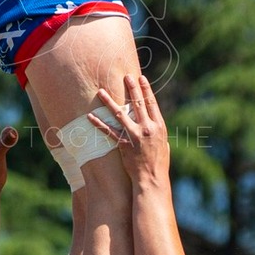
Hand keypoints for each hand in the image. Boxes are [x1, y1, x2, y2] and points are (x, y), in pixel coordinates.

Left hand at [90, 73, 169, 188]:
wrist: (152, 179)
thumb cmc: (159, 163)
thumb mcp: (164, 144)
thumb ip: (158, 132)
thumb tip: (154, 125)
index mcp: (159, 126)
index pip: (152, 103)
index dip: (146, 89)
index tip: (141, 78)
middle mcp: (147, 128)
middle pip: (138, 103)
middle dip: (132, 88)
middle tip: (126, 76)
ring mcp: (135, 135)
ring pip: (120, 114)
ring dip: (109, 102)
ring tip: (101, 91)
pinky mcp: (123, 144)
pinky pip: (108, 131)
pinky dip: (98, 123)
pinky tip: (90, 116)